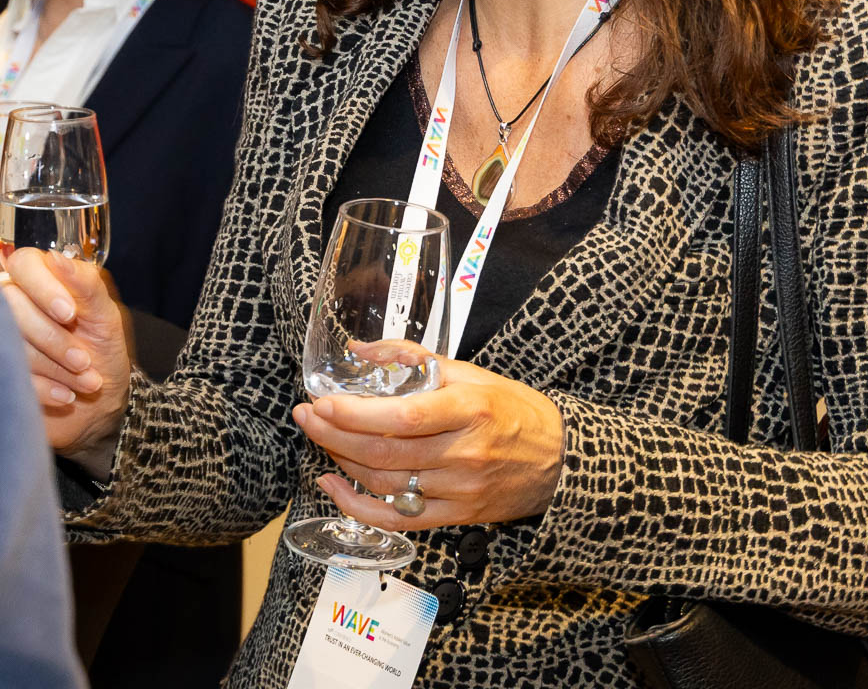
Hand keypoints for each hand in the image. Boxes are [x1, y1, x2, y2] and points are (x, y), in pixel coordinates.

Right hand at [0, 246, 133, 477]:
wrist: (98, 407)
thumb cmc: (101, 352)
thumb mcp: (105, 317)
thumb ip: (86, 284)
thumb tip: (56, 257)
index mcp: (38, 280)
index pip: (22, 263)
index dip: (43, 287)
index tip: (68, 314)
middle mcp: (10, 302)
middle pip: (11, 304)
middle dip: (54, 338)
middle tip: (84, 360)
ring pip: (9, 342)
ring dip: (55, 367)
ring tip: (85, 380)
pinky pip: (6, 373)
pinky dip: (44, 389)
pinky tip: (65, 395)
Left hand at [292, 340, 564, 531]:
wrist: (561, 461)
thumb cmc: (514, 411)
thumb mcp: (472, 373)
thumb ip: (414, 358)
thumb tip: (360, 349)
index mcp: (469, 411)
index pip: (403, 418)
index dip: (355, 414)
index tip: (322, 402)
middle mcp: (463, 454)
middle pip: (384, 453)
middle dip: (333, 435)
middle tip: (305, 416)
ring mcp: (459, 490)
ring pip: (385, 483)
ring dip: (342, 461)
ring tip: (320, 437)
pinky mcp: (455, 516)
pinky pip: (397, 519)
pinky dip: (357, 506)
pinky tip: (332, 485)